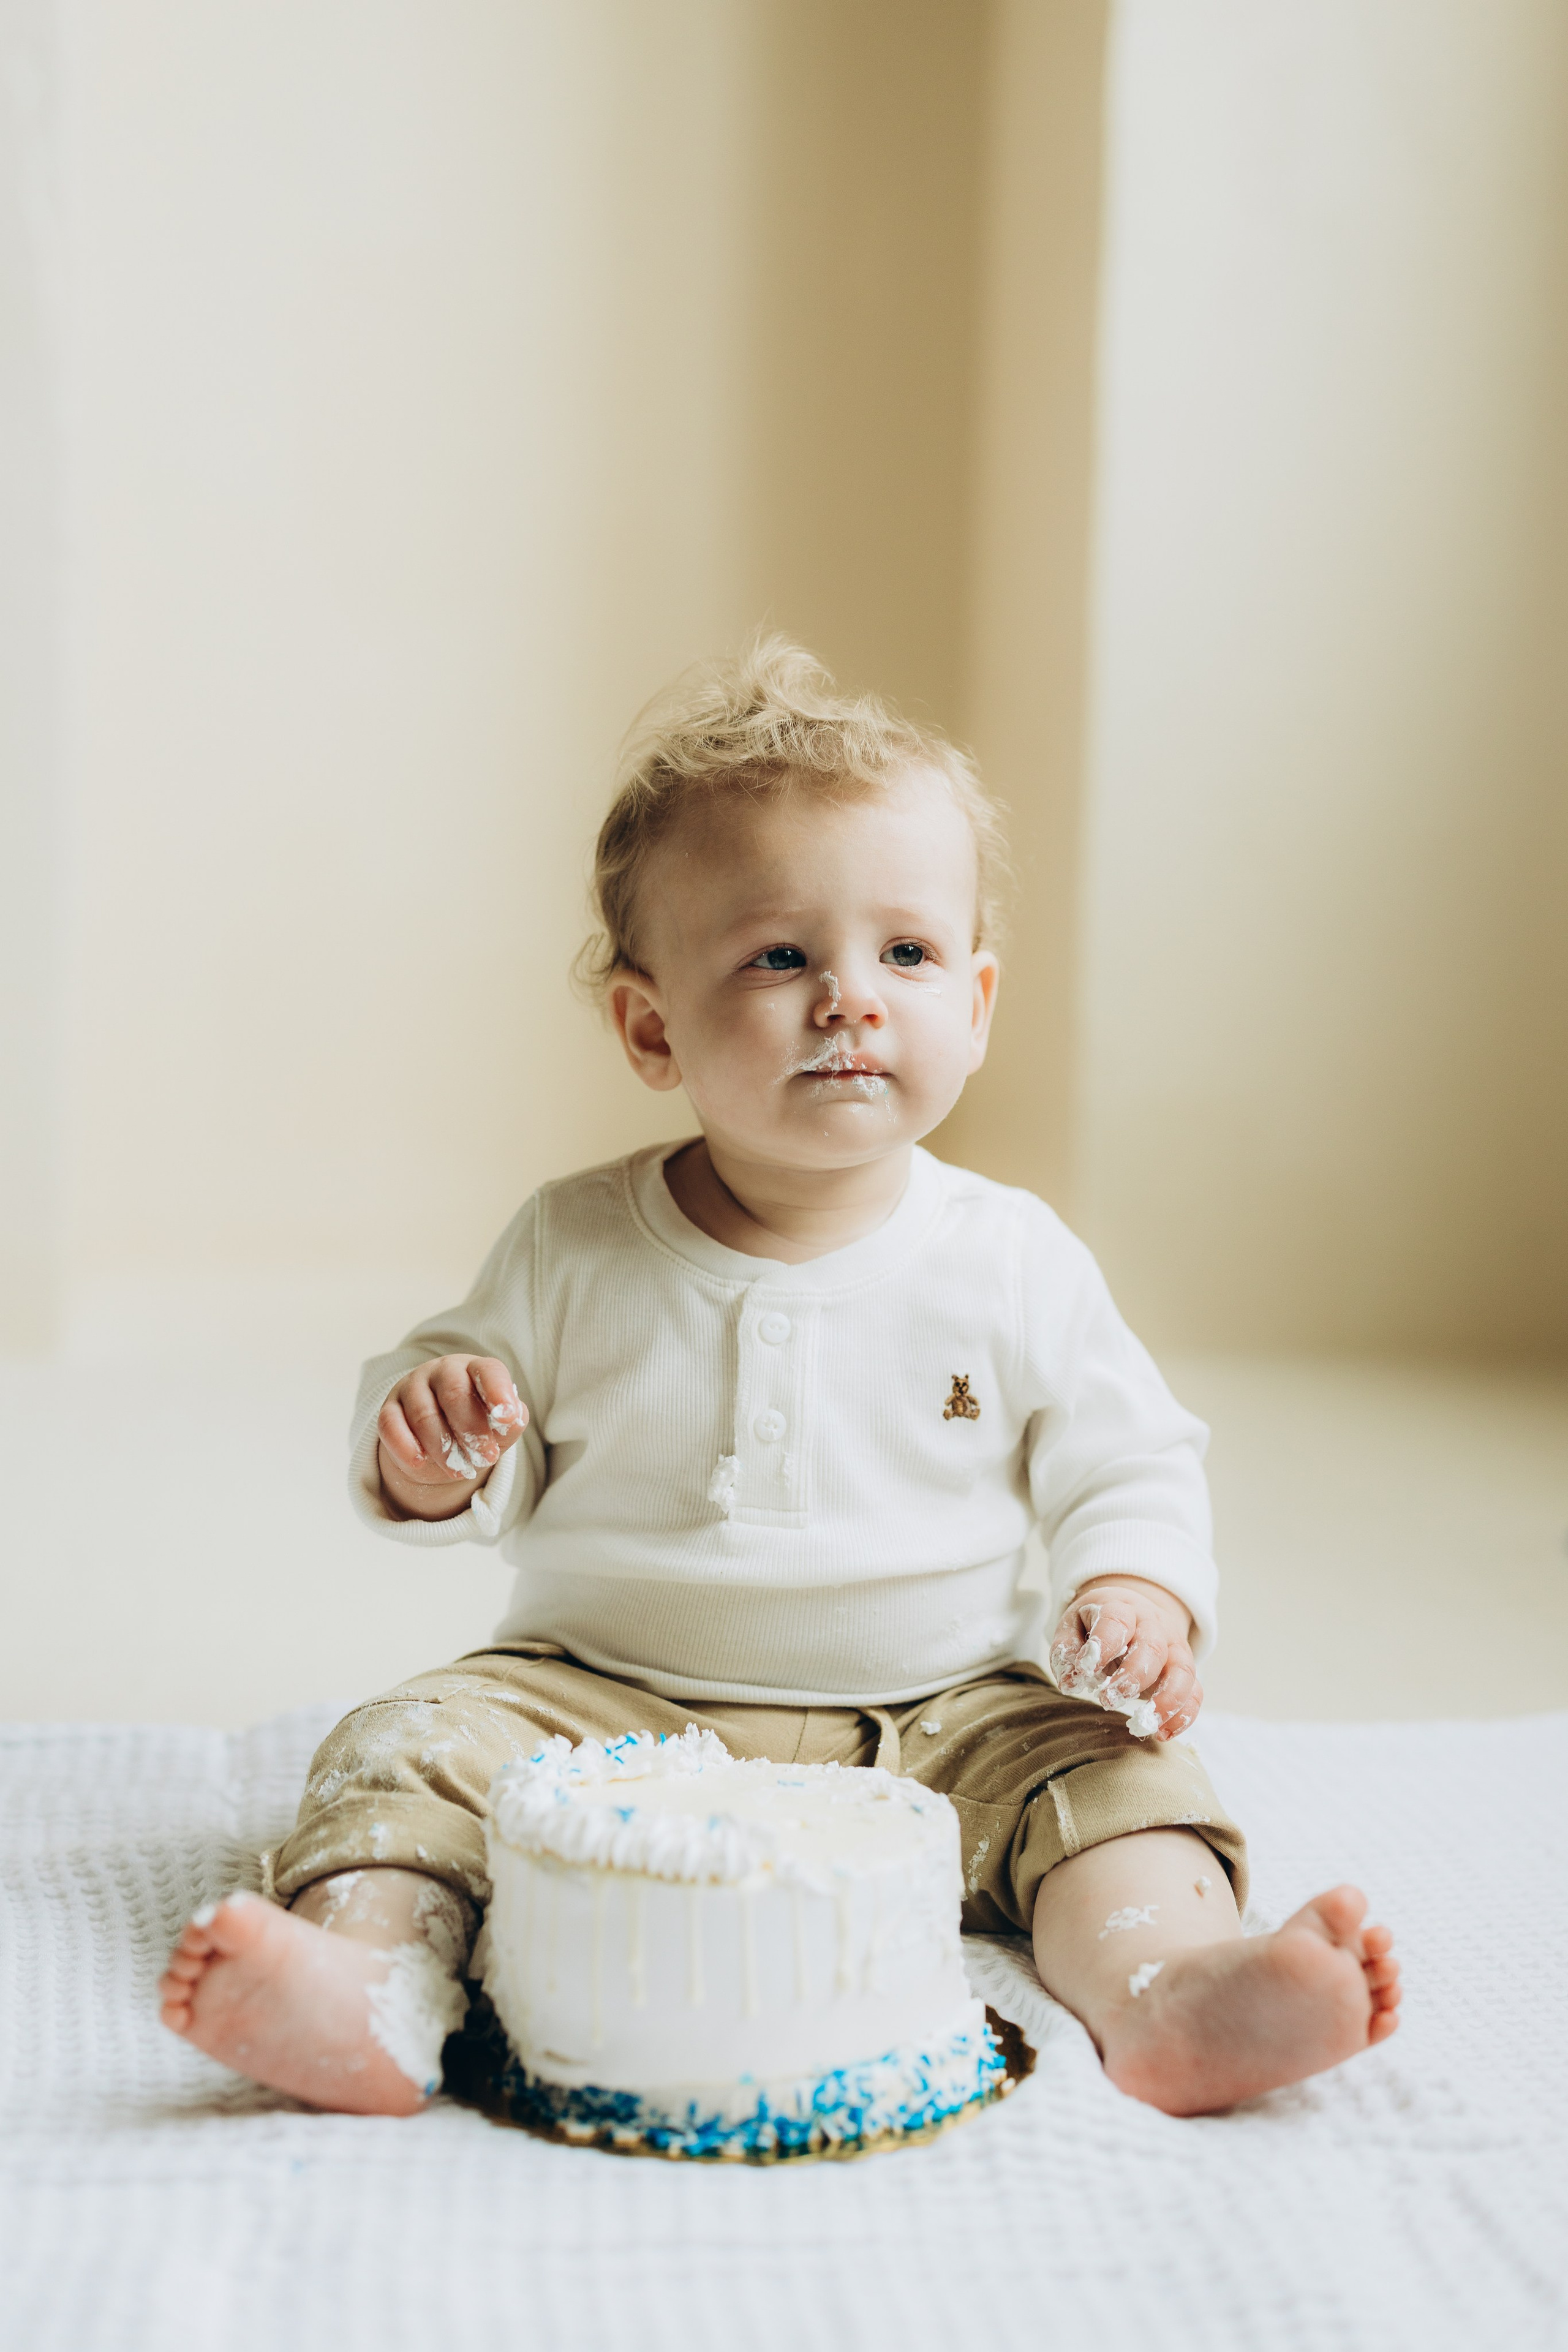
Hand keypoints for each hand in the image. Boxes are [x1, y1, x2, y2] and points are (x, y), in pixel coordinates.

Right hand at [376, 1356, 528, 1521]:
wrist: (437, 1446)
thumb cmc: (476, 1427)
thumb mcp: (498, 1428)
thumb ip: (510, 1423)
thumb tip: (512, 1420)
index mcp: (475, 1369)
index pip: (488, 1372)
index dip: (498, 1392)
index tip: (507, 1416)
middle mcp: (443, 1371)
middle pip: (454, 1393)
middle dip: (472, 1430)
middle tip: (486, 1457)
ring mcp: (413, 1386)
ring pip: (424, 1414)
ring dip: (444, 1448)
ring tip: (460, 1471)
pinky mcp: (389, 1409)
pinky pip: (391, 1425)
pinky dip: (406, 1446)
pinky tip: (419, 1462)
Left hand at [1047, 1576, 1201, 1741]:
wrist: (1135, 1612)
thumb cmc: (1098, 1623)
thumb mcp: (1074, 1625)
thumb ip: (1066, 1650)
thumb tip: (1070, 1683)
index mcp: (1121, 1608)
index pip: (1117, 1620)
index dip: (1104, 1644)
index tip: (1086, 1669)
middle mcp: (1153, 1625)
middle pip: (1153, 1647)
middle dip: (1133, 1677)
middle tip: (1108, 1700)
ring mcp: (1174, 1647)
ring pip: (1183, 1671)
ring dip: (1167, 1700)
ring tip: (1144, 1724)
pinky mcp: (1184, 1671)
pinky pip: (1194, 1692)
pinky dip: (1184, 1715)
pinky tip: (1163, 1733)